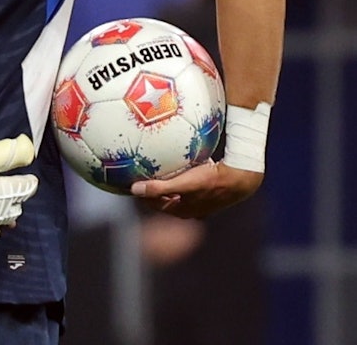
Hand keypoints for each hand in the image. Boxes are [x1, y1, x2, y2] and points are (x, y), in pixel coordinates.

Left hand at [130, 159, 263, 218]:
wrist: (241, 178)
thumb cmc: (212, 181)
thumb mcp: (184, 184)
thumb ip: (159, 187)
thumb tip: (134, 189)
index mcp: (181, 210)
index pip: (153, 203)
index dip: (140, 193)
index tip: (129, 180)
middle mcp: (189, 208)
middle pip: (163, 196)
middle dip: (151, 185)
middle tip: (139, 169)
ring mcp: (199, 200)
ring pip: (176, 189)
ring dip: (166, 180)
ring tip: (154, 164)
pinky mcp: (207, 189)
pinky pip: (187, 181)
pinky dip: (179, 173)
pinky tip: (176, 159)